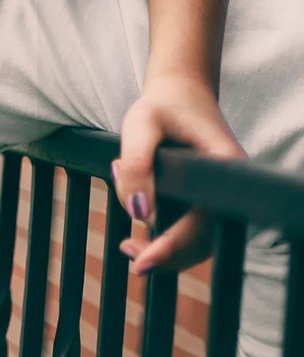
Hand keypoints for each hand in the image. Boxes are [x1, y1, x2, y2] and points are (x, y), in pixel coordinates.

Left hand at [112, 74, 245, 274]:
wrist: (179, 93)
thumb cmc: (161, 106)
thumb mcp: (140, 125)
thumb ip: (138, 165)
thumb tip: (138, 213)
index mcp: (225, 167)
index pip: (201, 221)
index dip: (172, 247)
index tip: (143, 263)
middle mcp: (229, 187)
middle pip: (203, 239)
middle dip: (165, 254)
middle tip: (129, 254)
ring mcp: (220, 195)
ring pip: (196, 238)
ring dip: (163, 246)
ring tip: (127, 240)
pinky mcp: (206, 198)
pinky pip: (190, 227)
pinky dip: (165, 234)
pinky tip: (137, 225)